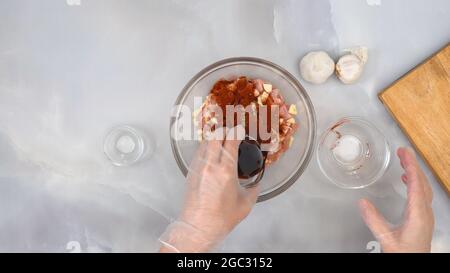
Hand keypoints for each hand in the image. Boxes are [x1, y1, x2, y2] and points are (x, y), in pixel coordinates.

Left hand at [159, 126, 258, 251]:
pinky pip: (198, 153)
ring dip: (213, 137)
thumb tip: (257, 183)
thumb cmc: (221, 218)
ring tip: (221, 136)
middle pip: (214, 136)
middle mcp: (210, 166)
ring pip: (204, 142)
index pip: (230, 142)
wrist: (198, 227)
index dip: (236, 131)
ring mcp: (198, 168)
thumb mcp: (245, 204)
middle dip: (224, 129)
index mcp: (226, 171)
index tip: (240, 128)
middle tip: (230, 128)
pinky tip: (210, 151)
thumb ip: (254, 190)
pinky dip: (205, 147)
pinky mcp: (191, 173)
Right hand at [358, 147, 433, 252]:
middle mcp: (425, 212)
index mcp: (418, 213)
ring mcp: (425, 215)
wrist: (414, 264)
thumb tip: (362, 202)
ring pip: (423, 187)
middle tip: (403, 151)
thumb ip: (373, 220)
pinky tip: (406, 181)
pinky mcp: (422, 218)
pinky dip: (414, 183)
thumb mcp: (385, 238)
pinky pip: (421, 194)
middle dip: (413, 164)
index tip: (404, 153)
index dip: (411, 166)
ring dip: (414, 172)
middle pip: (422, 182)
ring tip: (404, 162)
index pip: (416, 184)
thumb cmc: (404, 254)